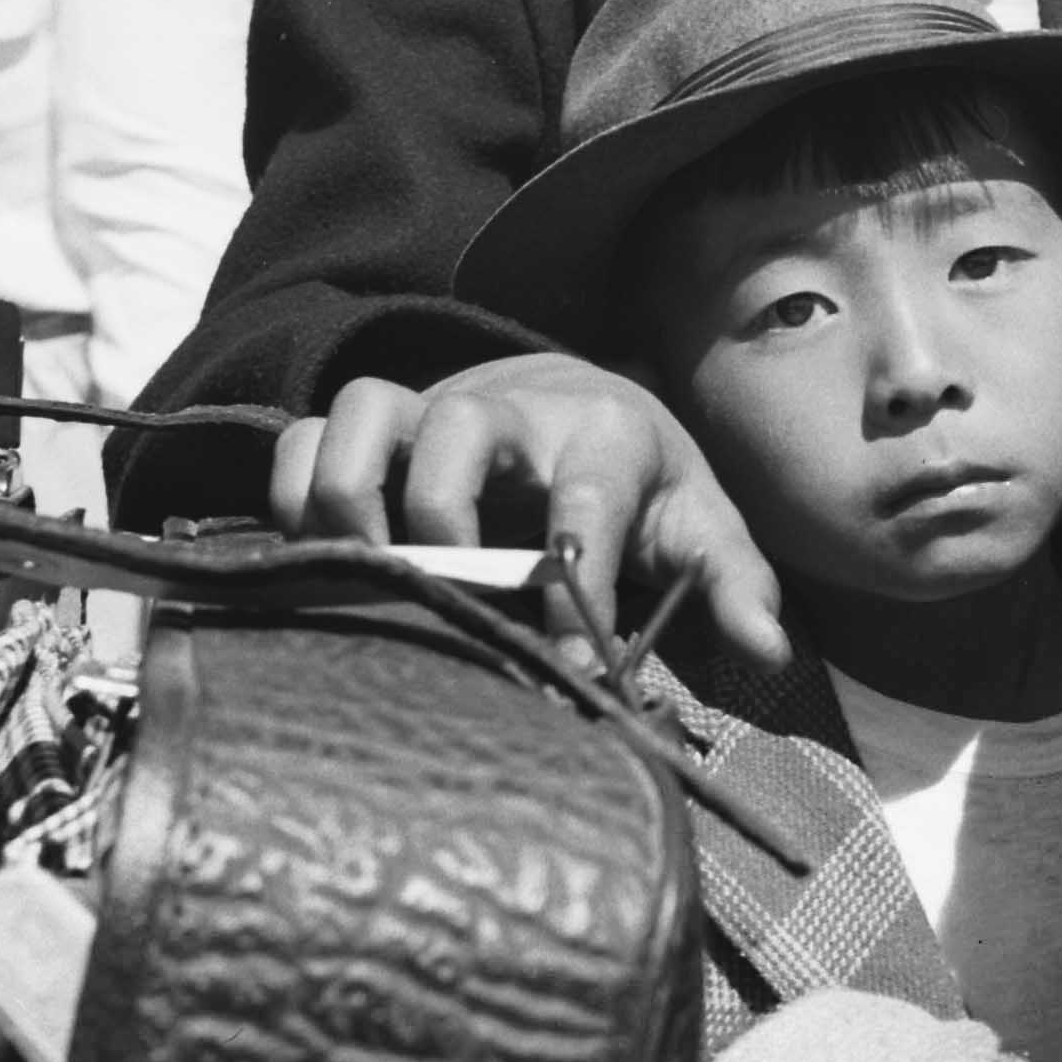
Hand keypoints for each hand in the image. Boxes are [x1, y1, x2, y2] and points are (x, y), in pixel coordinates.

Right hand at [270, 352, 788, 666]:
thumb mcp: (700, 524)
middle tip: (446, 593)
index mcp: (604, 435)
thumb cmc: (642, 481)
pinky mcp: (376, 429)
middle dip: (445, 513)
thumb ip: (734, 583)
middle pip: (461, 427)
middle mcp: (512, 413)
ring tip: (365, 575)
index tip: (566, 661)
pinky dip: (295, 492)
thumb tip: (767, 650)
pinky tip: (319, 564)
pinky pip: (307, 434)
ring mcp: (432, 412)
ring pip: (368, 411)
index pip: (587, 495)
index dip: (573, 579)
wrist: (586, 400)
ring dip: (351, 492)